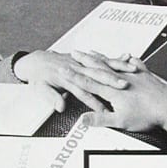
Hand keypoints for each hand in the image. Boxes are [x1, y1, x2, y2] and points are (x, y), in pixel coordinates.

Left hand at [13, 50, 132, 112]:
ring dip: (118, 66)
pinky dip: (117, 58)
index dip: (95, 102)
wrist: (35, 62)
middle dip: (113, 80)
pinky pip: (104, 58)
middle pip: (99, 75)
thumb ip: (52, 98)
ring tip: (131, 69)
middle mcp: (77, 69)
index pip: (84, 92)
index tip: (106, 110)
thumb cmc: (38, 77)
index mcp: (67, 79)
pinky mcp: (86, 60)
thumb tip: (60, 107)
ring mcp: (83, 63)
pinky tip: (128, 57)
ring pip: (104, 64)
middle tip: (125, 86)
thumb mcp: (40, 89)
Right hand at [79, 57, 166, 138]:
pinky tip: (126, 56)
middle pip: (98, 68)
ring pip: (112, 63)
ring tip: (91, 52)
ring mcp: (133, 75)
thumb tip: (83, 119)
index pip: (88, 82)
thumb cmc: (147, 115)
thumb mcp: (120, 121)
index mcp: (112, 91)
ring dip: (100, 57)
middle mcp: (121, 79)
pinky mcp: (145, 75)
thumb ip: (100, 119)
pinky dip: (125, 60)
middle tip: (73, 53)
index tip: (64, 70)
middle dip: (83, 60)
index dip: (74, 76)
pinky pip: (133, 64)